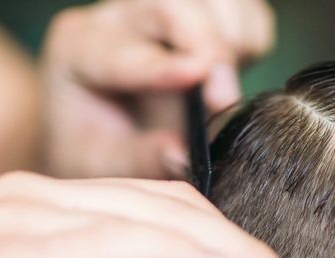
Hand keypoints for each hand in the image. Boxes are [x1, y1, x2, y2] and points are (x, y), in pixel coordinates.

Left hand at [41, 0, 274, 178]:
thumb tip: (183, 156)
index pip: (123, 50)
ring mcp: (163, 8)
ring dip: (233, 42)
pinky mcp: (203, 11)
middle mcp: (122, 16)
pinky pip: (246, 12)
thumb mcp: (104, 164)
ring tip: (223, 89)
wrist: (102, 125)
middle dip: (209, 47)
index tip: (196, 75)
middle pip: (174, 6)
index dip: (162, 64)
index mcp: (83, 48)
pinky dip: (252, 41)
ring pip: (217, 2)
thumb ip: (139, 159)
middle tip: (225, 100)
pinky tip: (233, 73)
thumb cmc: (97, 145)